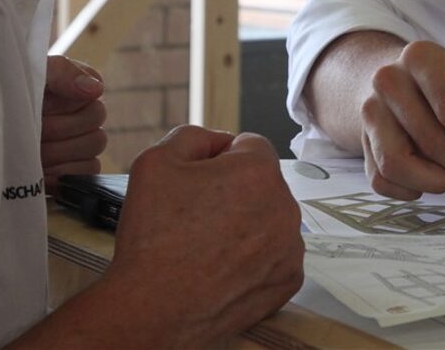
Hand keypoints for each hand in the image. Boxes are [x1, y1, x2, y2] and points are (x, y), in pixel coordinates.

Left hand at [40, 55, 106, 192]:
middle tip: (34, 132)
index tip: (43, 105)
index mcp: (73, 86)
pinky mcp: (76, 171)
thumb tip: (96, 89)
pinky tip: (44, 171)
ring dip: (60, 150)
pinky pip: (89, 172)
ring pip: (95, 144)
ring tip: (34, 152)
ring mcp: (82, 143)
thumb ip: (62, 73)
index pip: (93, 90)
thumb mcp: (27, 77)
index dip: (66, 102)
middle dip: (59, 128)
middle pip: (96, 117)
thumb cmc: (2, 101)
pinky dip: (66, 172)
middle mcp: (82, 112)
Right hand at [107, 126, 303, 342]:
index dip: (219, 160)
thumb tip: (219, 141)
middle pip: (261, 183)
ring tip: (208, 245)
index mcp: (258, 171)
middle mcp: (285, 206)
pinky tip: (223, 266)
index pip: (248, 146)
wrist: (153, 308)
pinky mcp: (288, 279)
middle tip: (197, 216)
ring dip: (247, 224)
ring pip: (270, 219)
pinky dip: (255, 258)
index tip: (197, 183)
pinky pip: (275, 254)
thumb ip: (193, 136)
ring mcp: (290, 247)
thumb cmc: (153, 238)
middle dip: (235, 192)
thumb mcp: (157, 161)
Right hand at [360, 40, 444, 211]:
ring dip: (437, 182)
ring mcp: (370, 112)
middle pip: (430, 138)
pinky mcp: (362, 143)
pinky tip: (434, 177)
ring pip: (397, 163)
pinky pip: (383, 181)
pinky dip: (413, 189)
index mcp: (423, 57)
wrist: (406, 85)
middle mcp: (389, 80)